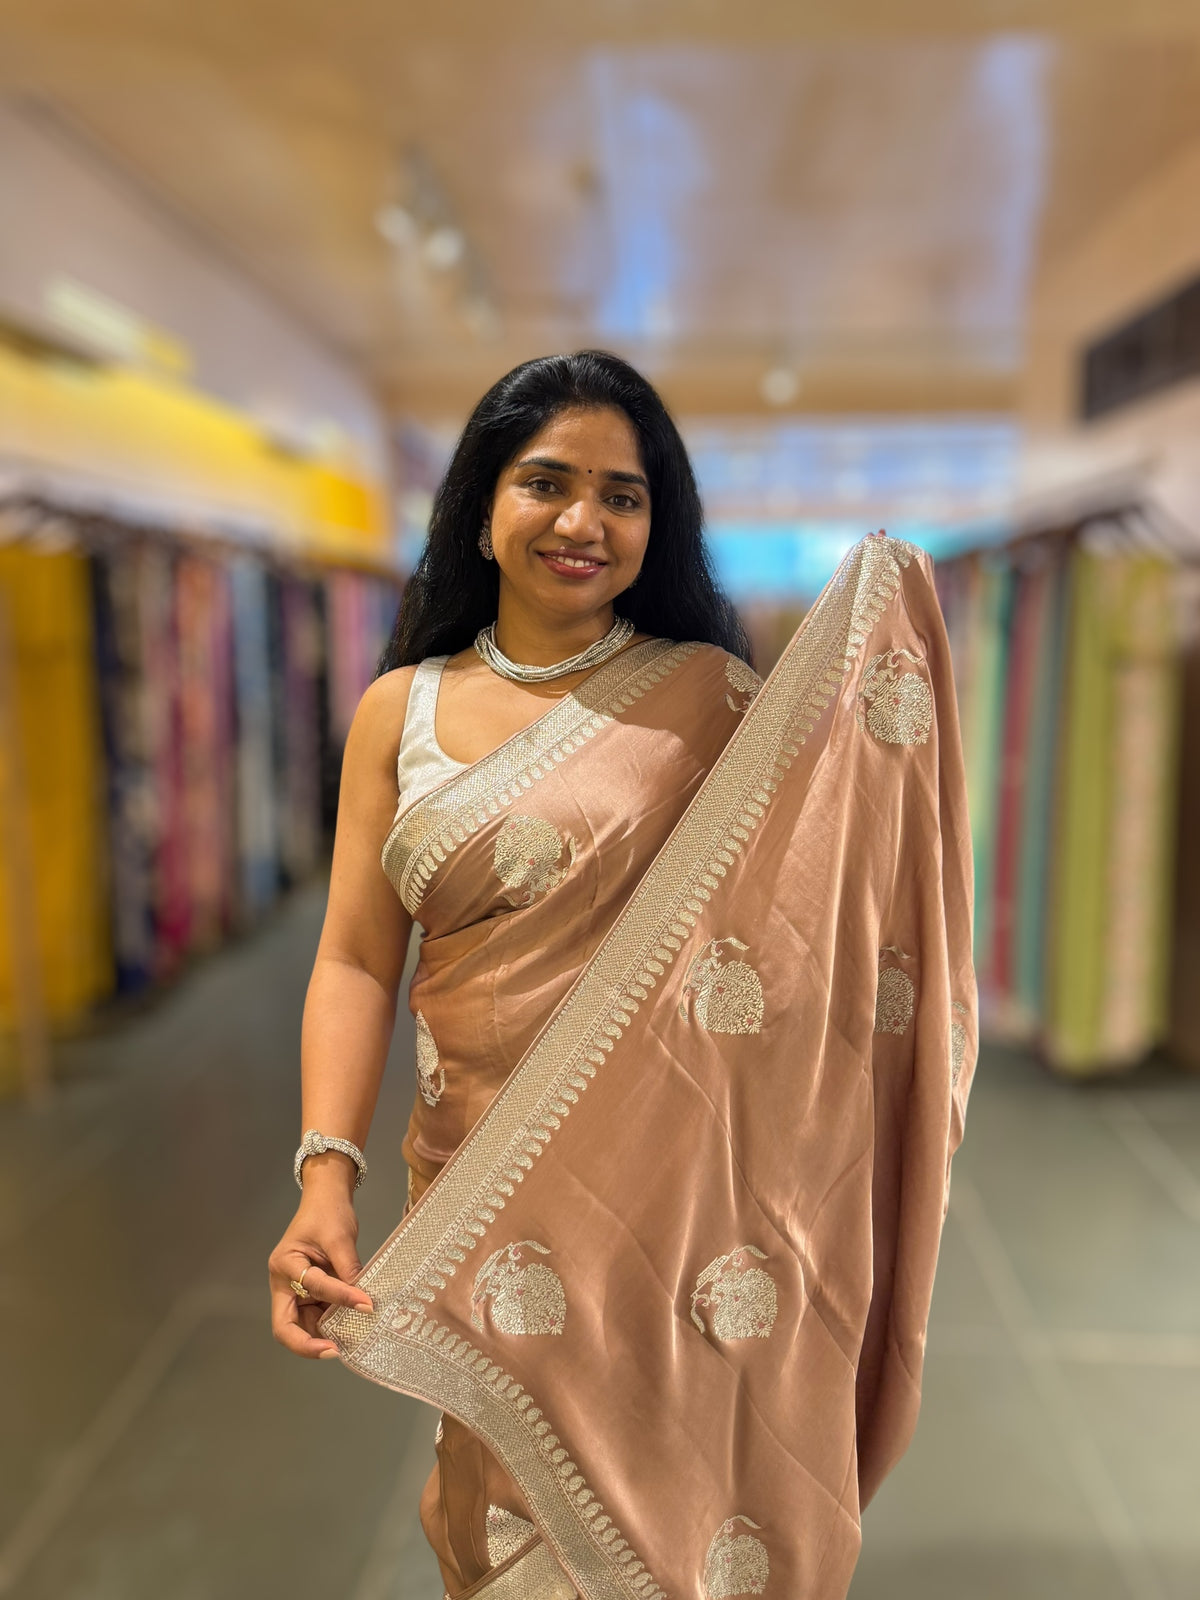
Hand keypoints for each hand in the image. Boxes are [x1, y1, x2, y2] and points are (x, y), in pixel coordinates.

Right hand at [268, 1177, 373, 1359]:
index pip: (311, 1287)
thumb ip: (350, 1268)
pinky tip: (351, 1330)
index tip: (366, 1305)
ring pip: (303, 1326)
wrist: (327, 1200)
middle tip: (335, 1352)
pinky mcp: (311, 1295)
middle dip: (307, 1343)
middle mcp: (284, 1284)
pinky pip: (318, 1317)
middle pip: (286, 1325)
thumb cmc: (327, 1213)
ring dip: (323, 1337)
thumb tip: (365, 1301)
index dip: (339, 1298)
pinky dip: (333, 1326)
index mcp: (284, 1265)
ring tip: (349, 1344)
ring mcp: (296, 1292)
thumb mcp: (340, 1237)